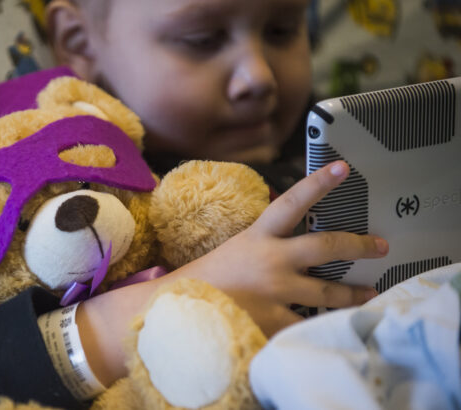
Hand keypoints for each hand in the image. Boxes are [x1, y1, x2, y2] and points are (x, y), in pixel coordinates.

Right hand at [175, 160, 388, 335]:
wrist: (183, 309)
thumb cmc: (210, 277)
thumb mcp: (239, 248)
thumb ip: (268, 242)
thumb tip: (298, 236)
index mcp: (259, 237)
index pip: (291, 202)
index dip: (319, 183)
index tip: (343, 168)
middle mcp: (271, 261)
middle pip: (326, 246)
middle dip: (359, 245)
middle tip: (381, 246)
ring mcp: (274, 292)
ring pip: (327, 292)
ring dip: (352, 293)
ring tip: (369, 292)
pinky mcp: (273, 320)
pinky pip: (307, 323)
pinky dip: (322, 325)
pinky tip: (335, 327)